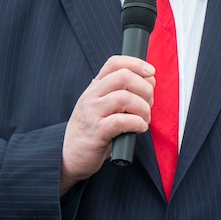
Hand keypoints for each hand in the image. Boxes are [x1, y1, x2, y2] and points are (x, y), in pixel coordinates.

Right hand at [60, 55, 155, 193]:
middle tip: (149, 104)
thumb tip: (149, 81)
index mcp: (95, 87)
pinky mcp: (96, 132)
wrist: (69, 156)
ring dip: (143, 109)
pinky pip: (122, 121)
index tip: (151, 72)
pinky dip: (137, 123)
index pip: (114, 63)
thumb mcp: (105, 108)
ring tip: (144, 119)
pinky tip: (139, 128)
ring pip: (125, 98)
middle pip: (124, 77)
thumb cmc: (93, 132)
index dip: (136, 63)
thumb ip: (123, 93)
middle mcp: (92, 96)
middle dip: (145, 89)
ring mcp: (92, 113)